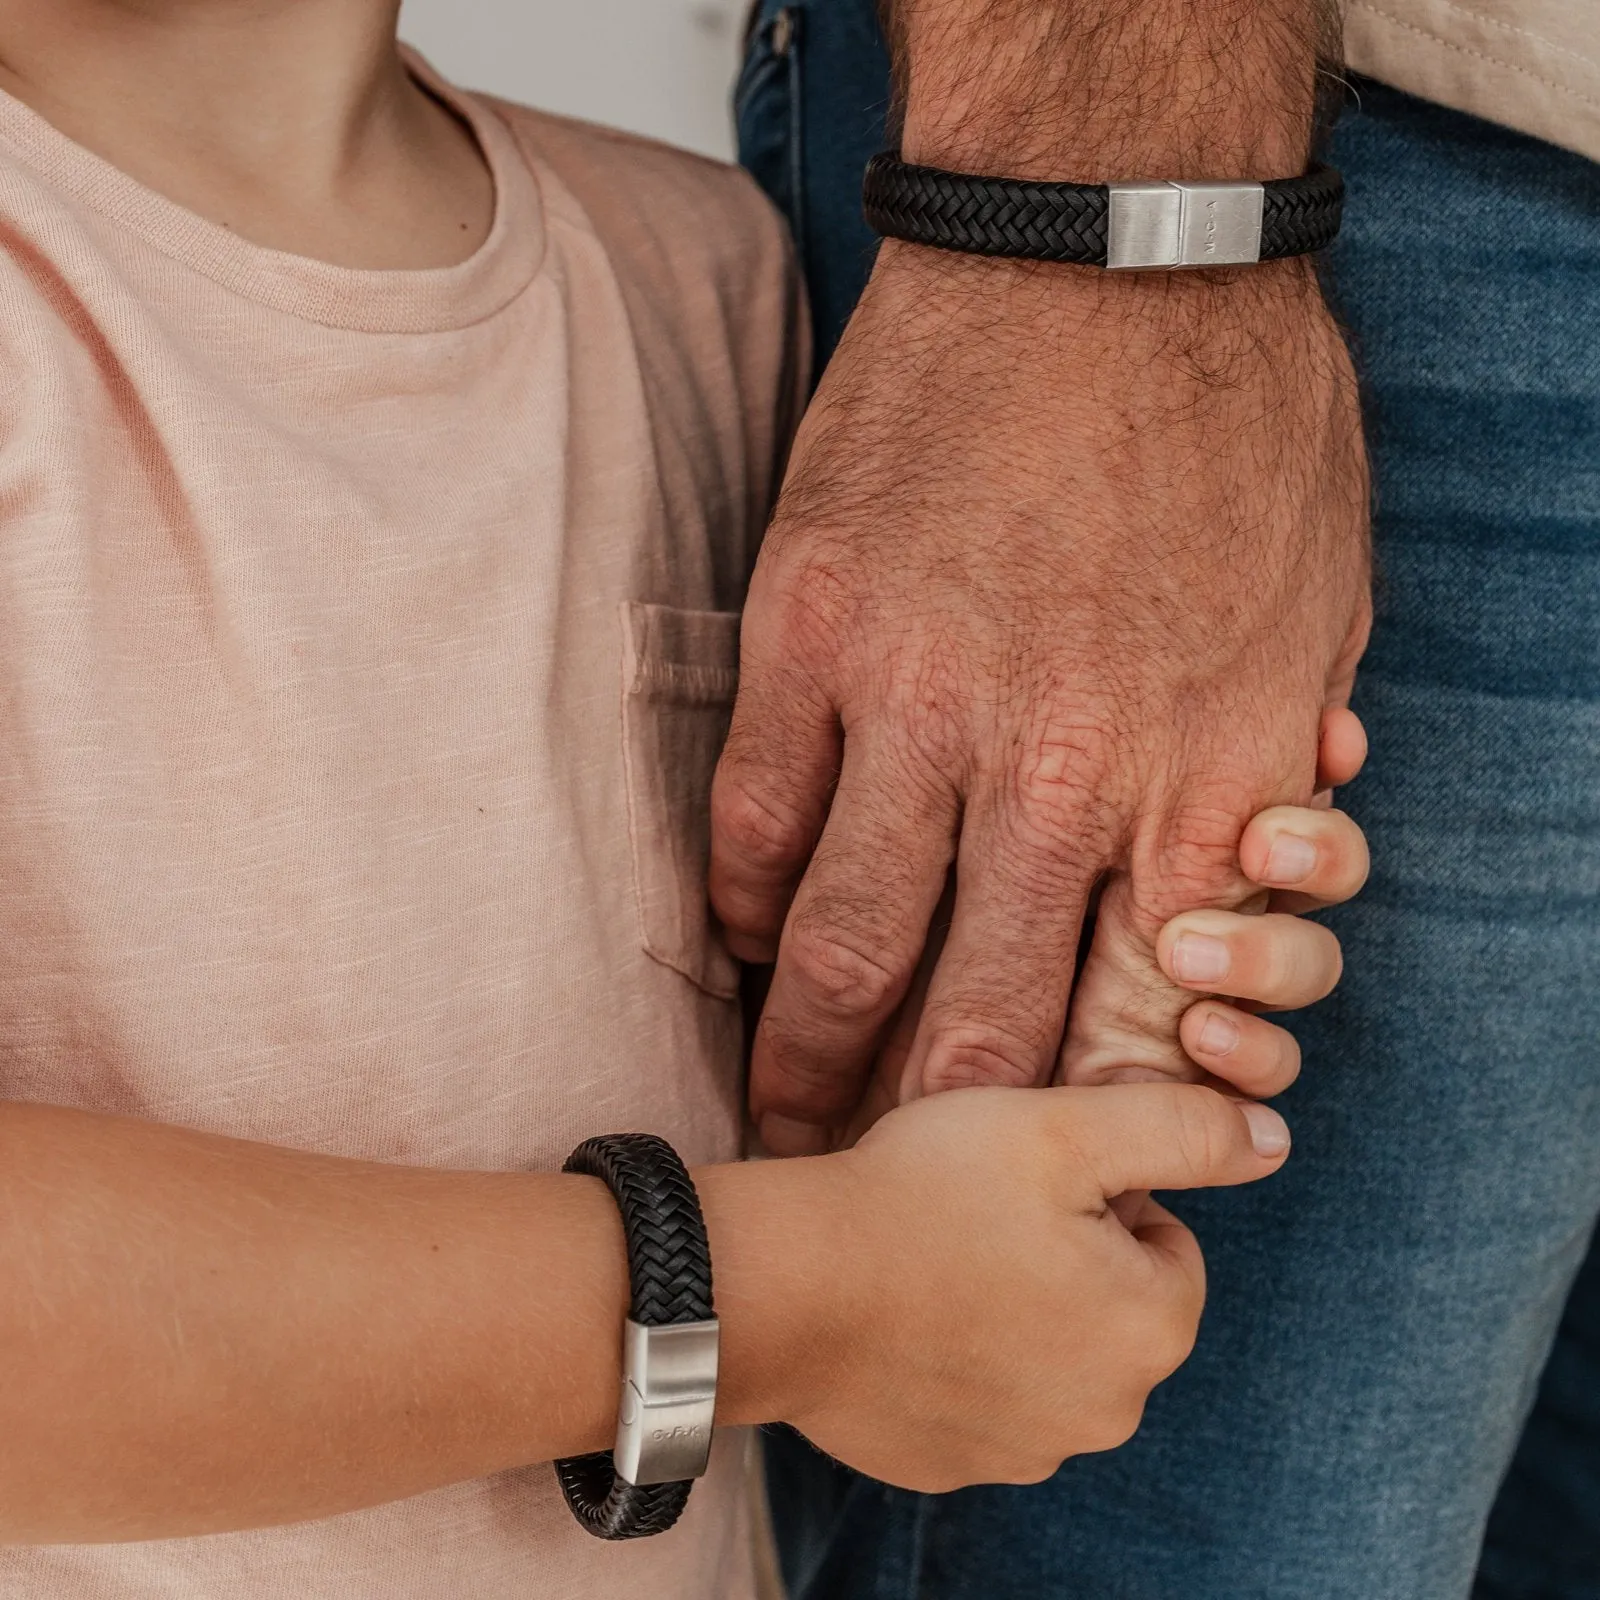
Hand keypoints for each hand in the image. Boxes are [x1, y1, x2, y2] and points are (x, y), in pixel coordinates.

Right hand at [704, 1081, 1290, 1491]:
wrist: (783, 1286)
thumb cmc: (925, 1194)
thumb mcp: (1066, 1129)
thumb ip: (1184, 1129)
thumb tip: (1275, 1138)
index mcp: (1149, 1328)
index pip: (1166, 1243)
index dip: (1102, 1194)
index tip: (1030, 1178)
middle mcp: (1105, 1413)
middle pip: (1110, 1306)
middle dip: (1064, 1256)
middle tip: (982, 1210)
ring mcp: (1023, 1453)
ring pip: (1047, 1355)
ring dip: (1012, 1309)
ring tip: (937, 1256)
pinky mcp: (949, 1468)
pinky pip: (981, 1400)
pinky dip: (957, 1359)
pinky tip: (907, 1313)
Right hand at [712, 248, 1369, 1154]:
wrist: (1107, 251)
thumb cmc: (1230, 423)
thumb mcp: (1317, 615)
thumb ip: (1267, 772)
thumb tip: (1233, 882)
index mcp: (1191, 781)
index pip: (1115, 1017)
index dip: (1055, 1120)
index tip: (1005, 1169)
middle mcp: (1050, 771)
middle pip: (967, 1016)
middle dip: (909, 1129)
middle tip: (858, 1181)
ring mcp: (916, 700)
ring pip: (844, 940)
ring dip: (801, 1048)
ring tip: (772, 1106)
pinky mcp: (812, 624)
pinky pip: (760, 813)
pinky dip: (751, 897)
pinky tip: (748, 937)